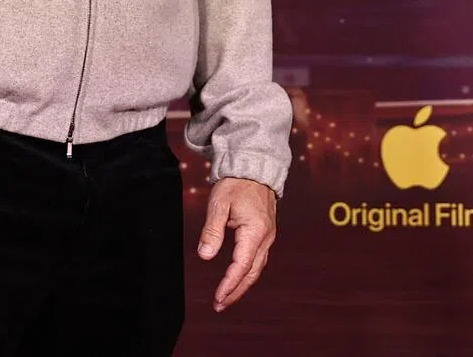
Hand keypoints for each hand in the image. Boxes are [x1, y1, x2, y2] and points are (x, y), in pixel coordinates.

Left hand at [197, 177, 276, 312]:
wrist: (253, 168)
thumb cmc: (235, 184)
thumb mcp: (219, 203)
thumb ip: (212, 230)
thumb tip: (205, 255)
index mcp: (255, 231)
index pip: (242, 266)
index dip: (230, 284)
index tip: (218, 298)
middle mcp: (265, 238)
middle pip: (252, 273)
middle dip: (236, 291)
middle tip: (220, 305)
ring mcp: (267, 237)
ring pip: (256, 268)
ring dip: (241, 284)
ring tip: (226, 297)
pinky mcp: (264, 234)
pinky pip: (257, 259)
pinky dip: (246, 272)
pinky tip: (236, 277)